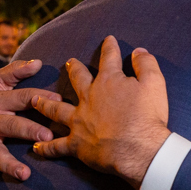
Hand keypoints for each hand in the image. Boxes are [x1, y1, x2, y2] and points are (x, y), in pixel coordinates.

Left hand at [33, 35, 169, 187]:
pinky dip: (46, 147)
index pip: (108, 59)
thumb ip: (146, 64)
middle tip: (69, 63)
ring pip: (56, 110)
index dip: (109, 48)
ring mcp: (79, 121)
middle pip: (77, 79)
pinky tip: (36, 147)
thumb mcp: (154, 84)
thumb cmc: (147, 116)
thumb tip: (138, 51)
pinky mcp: (76, 144)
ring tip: (35, 99)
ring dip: (45, 104)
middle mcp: (89, 98)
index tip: (108, 40)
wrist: (138, 149)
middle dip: (73, 69)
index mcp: (108, 82)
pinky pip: (56, 146)